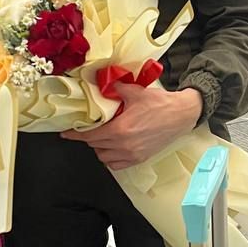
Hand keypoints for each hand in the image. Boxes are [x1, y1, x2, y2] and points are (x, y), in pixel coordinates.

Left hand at [62, 84, 203, 170]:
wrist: (182, 115)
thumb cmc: (160, 104)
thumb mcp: (135, 91)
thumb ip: (115, 87)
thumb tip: (100, 80)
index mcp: (120, 130)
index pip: (90, 136)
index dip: (75, 134)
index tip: (66, 134)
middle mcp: (124, 146)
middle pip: (95, 145)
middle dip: (87, 137)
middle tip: (85, 129)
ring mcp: (133, 154)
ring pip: (104, 157)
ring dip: (99, 148)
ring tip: (101, 136)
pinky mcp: (140, 158)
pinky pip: (117, 165)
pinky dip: (110, 158)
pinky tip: (111, 148)